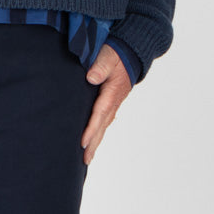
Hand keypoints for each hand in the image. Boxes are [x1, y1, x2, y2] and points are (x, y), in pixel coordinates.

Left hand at [81, 44, 132, 164]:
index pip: (100, 114)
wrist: (131, 53)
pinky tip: (93, 141)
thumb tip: (91, 78)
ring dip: (96, 141)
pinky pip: (104, 121)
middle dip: (94, 144)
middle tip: (85, 160)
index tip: (82, 142)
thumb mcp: (108, 55)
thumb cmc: (116, 54)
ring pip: (104, 126)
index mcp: (111, 93)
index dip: (91, 129)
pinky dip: (98, 132)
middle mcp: (114, 102)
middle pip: (102, 126)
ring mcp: (114, 104)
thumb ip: (100, 65)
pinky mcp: (112, 103)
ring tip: (87, 157)